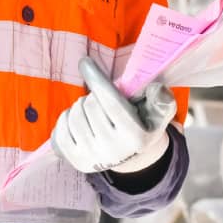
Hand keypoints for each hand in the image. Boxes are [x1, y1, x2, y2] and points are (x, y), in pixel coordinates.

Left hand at [52, 57, 175, 174]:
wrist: (130, 157)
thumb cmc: (142, 124)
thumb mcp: (160, 112)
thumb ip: (162, 98)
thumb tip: (155, 88)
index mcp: (135, 137)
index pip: (110, 101)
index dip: (96, 78)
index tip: (84, 61)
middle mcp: (113, 150)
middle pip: (89, 104)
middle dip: (94, 95)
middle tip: (102, 99)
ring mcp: (92, 158)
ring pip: (73, 115)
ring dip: (80, 105)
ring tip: (92, 109)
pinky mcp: (75, 161)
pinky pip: (60, 129)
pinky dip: (66, 118)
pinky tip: (78, 119)